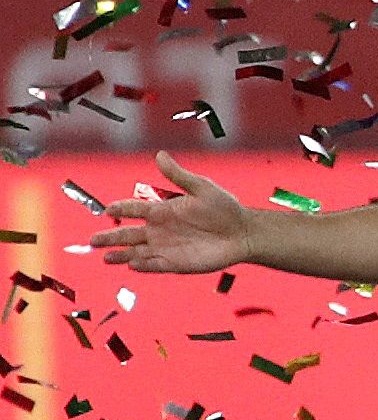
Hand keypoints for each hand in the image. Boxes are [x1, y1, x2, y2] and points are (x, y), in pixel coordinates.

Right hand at [91, 154, 254, 272]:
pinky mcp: (176, 263)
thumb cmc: (225, 208)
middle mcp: (159, 230)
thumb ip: (178, 175)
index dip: (120, 208)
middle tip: (92, 240)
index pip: (134, 208)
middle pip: (127, 234)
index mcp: (162, 210)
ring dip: (121, 254)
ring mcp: (166, 247)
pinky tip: (132, 263)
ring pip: (136, 252)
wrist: (243, 232)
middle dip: (109, 237)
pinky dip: (143, 265)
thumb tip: (159, 154)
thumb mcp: (202, 188)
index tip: (108, 209)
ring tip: (104, 256)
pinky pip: (155, 265)